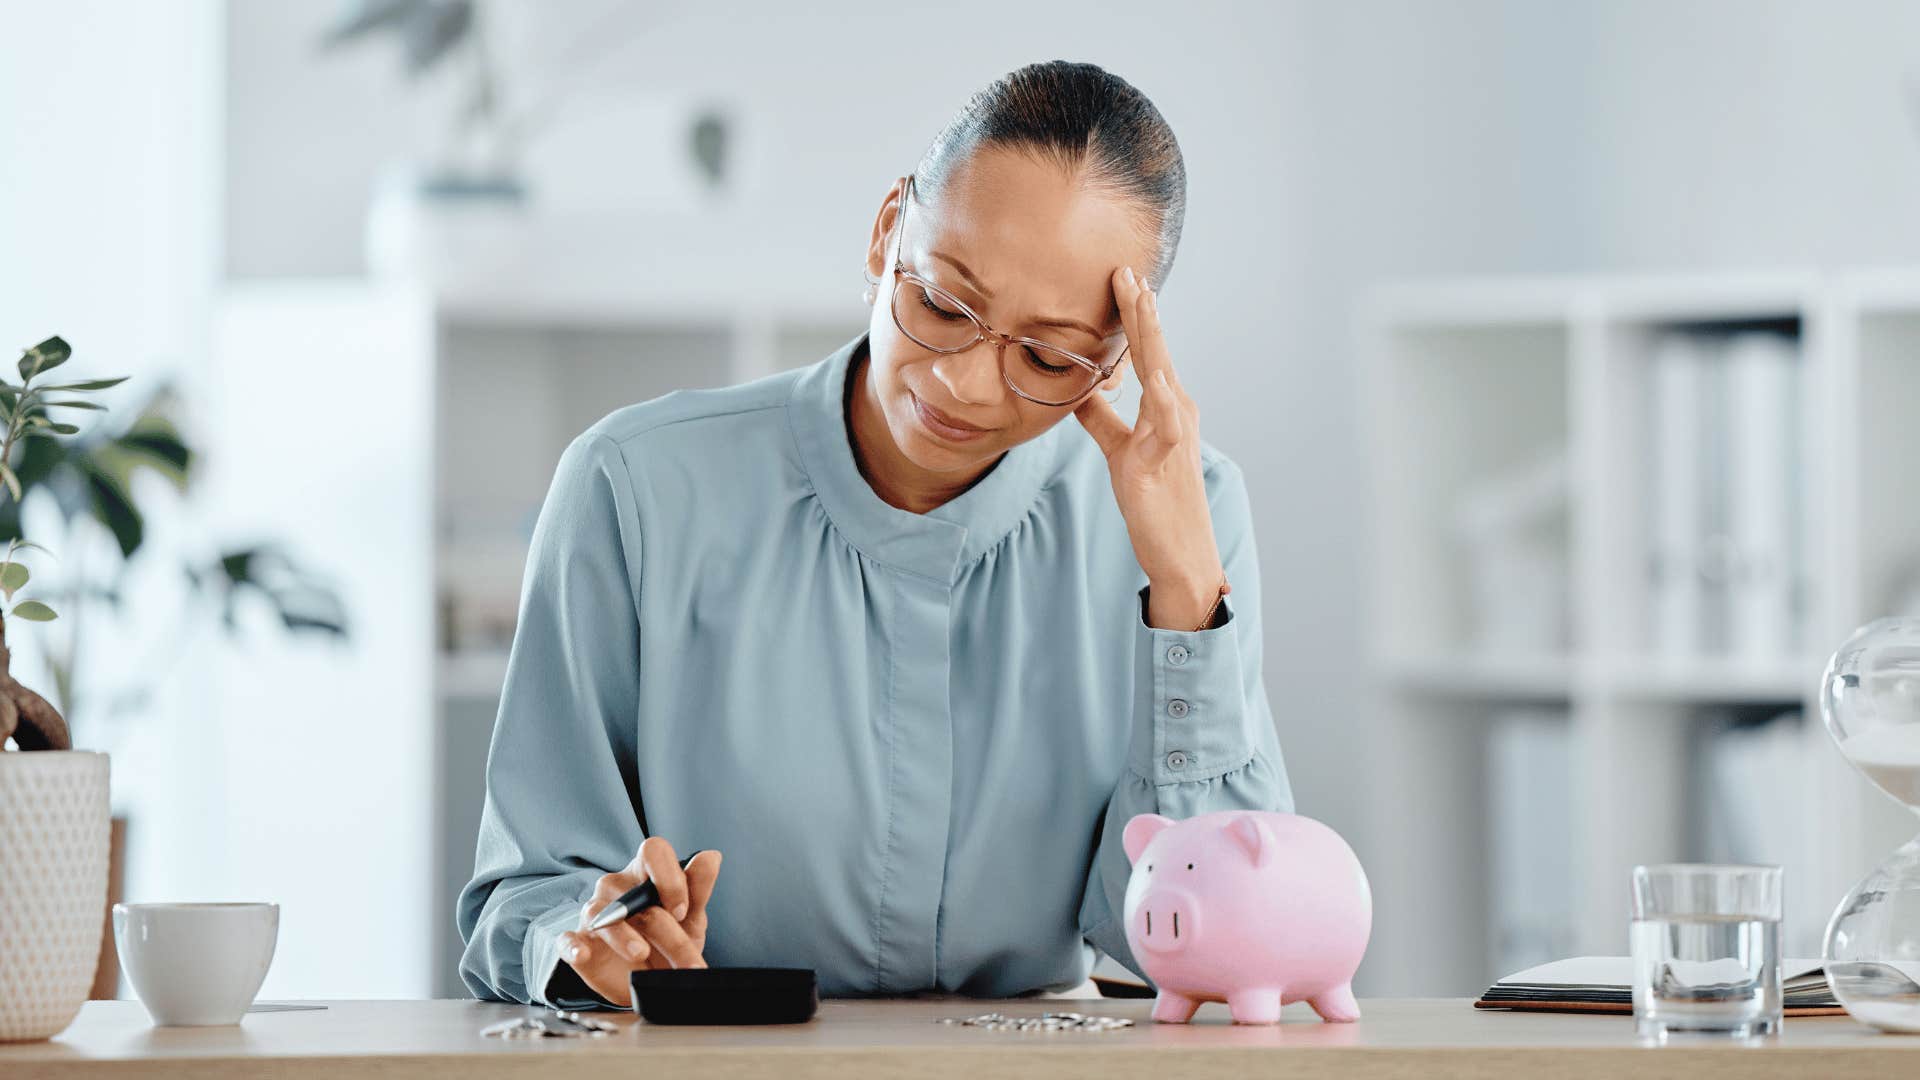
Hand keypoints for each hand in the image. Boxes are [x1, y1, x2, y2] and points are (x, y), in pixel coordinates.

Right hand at [559, 837, 721, 1007]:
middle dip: (664, 929)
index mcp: (645, 871)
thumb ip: (699, 887)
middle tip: (686, 959)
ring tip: (641, 954)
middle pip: (633, 895)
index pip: (653, 851)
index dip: (669, 877)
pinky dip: (572, 946)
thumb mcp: (691, 917)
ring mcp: (595, 914)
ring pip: (602, 915)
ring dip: (623, 937)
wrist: (650, 980)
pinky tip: (581, 954)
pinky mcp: (580, 943)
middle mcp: (617, 887)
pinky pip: (567, 940)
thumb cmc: (669, 939)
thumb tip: (711, 856)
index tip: (683, 909)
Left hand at [1073, 266, 1225, 629]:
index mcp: (1165, 407)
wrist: (1182, 553)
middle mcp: (1177, 412)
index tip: (1121, 278)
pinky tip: (1155, 381)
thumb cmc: (1155, 501)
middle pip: (1156, 352)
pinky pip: (1165, 429)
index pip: (1146, 352)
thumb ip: (1102, 419)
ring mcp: (1176, 436)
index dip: (1134, 315)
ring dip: (1152, 337)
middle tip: (1126, 270)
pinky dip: (1161, 404)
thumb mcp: (1122, 451)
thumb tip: (1080, 391)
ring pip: (1163, 375)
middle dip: (1141, 310)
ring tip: (1141, 301)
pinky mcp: (1165, 464)